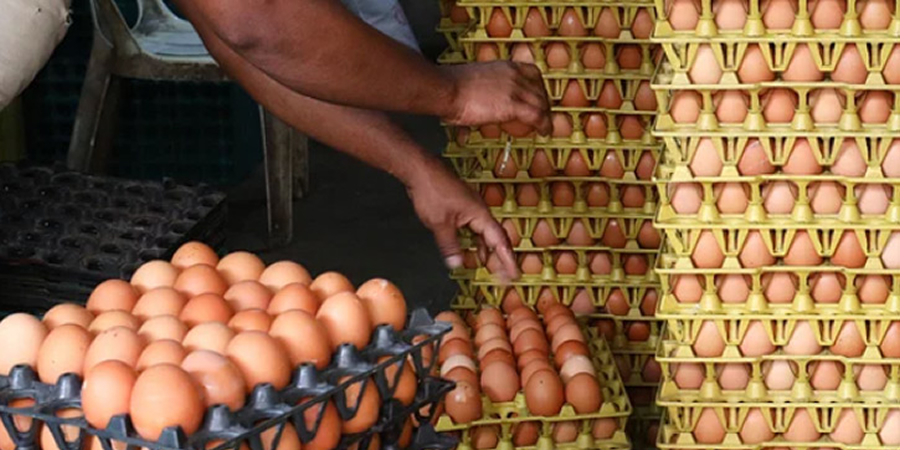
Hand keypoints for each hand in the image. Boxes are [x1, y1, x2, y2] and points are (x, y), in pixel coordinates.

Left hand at [406, 157, 518, 281]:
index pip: (500, 241)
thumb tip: (456, 263)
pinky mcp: (461, 207)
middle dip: (501, 258)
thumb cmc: (432, 189)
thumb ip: (450, 246)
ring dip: (487, 251)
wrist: (420, 170)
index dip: (507, 260)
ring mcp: (471, 208)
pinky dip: (474, 242)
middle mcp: (479, 211)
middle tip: (505, 276)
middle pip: (496, 238)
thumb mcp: (440, 224)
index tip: (514, 274)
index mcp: (480, 214)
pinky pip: (473, 229)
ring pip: (484, 234)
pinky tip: (470, 250)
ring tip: (489, 268)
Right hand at [442, 61, 551, 134]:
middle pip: (540, 89)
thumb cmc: (450, 87)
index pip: (532, 73)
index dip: (539, 87)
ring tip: (544, 127)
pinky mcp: (513, 105)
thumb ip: (482, 90)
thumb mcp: (473, 81)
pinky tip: (544, 132)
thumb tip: (477, 104)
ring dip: (546, 116)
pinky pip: (537, 116)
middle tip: (543, 115)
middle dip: (544, 103)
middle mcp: (514, 74)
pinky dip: (544, 125)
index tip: (538, 96)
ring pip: (541, 103)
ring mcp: (515, 89)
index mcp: (504, 66)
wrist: (446, 89)